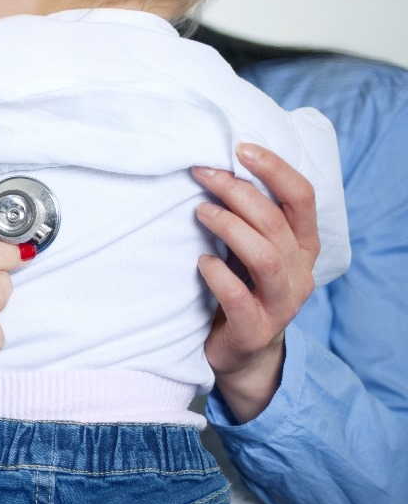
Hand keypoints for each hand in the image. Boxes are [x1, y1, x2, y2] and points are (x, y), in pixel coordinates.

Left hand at [192, 143, 319, 422]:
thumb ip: (248, 216)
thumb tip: (216, 166)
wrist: (242, 355)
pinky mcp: (255, 329)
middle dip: (239, 192)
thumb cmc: (243, 288)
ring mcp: (281, 303)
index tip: (240, 148)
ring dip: (230, 227)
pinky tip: (201, 262)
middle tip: (203, 175)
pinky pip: (239, 297)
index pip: (302, 197)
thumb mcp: (252, 248)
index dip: (275, 169)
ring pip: (266, 256)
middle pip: (277, 222)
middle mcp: (300, 272)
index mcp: (302, 246)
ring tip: (200, 212)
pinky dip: (218, 275)